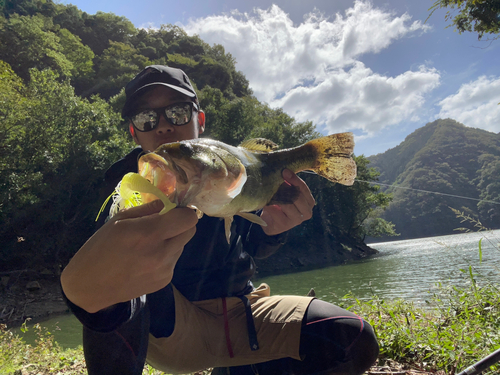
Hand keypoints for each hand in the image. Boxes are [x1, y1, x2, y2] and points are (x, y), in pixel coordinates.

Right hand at [61, 200, 197, 312]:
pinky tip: (145, 260)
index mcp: (148, 234)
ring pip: (182, 245)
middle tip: (163, 225)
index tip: (173, 211)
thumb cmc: (100, 248)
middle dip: (181, 224)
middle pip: (191, 231)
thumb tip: (168, 202)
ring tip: (148, 245)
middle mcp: (161, 253)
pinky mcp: (165, 281)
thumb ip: (148, 209)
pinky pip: (173, 260)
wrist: (90, 287)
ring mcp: (165, 269)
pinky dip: (165, 256)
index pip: (188, 219)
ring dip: (172, 240)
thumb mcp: (119, 221)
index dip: (183, 212)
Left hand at [260, 169, 314, 235]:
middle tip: (275, 179)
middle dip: (285, 186)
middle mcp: (306, 212)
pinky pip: (276, 211)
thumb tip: (284, 170)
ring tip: (269, 188)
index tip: (285, 171)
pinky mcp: (284, 225)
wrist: (271, 221)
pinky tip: (265, 199)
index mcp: (309, 202)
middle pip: (297, 197)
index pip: (303, 189)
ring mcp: (296, 220)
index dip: (294, 179)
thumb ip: (290, 183)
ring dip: (277, 195)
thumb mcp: (288, 193)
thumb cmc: (281, 204)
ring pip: (287, 204)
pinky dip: (269, 204)